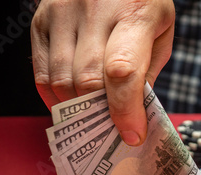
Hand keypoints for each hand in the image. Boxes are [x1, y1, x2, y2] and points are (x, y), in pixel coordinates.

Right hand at [31, 0, 174, 145]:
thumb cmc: (142, 4)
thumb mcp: (160, 33)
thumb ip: (147, 71)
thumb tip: (130, 115)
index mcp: (134, 15)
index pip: (122, 71)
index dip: (125, 110)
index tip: (133, 135)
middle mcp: (93, 11)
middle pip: (88, 81)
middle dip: (103, 114)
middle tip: (115, 129)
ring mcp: (61, 14)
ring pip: (61, 82)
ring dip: (78, 109)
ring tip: (96, 117)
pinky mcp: (40, 21)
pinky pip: (42, 74)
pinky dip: (57, 98)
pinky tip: (74, 102)